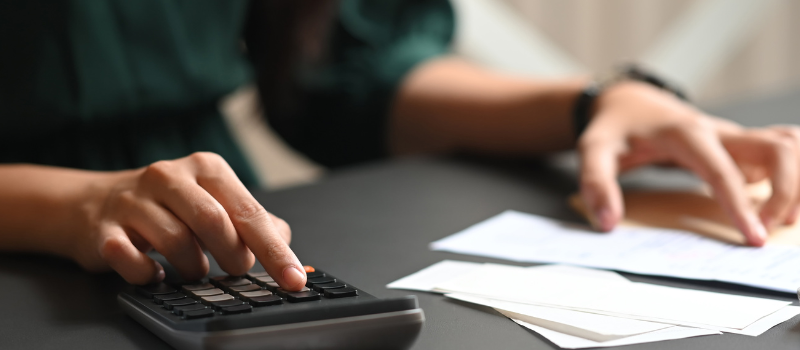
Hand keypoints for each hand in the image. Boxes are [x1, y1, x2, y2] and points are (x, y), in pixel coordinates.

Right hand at [73, 152, 306, 287]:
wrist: (92, 203)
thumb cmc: (167, 206)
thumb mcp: (213, 201)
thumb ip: (250, 220)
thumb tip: (285, 242)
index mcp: (206, 168)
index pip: (249, 212)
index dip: (274, 250)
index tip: (293, 279)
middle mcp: (169, 176)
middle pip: (214, 221)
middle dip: (233, 256)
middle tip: (236, 270)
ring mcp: (132, 201)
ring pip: (175, 242)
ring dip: (193, 268)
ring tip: (194, 270)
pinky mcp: (103, 230)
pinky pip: (131, 260)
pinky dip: (149, 274)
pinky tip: (156, 272)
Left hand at [578, 81, 799, 245]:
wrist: (629, 102)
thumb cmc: (614, 127)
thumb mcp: (593, 149)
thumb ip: (596, 182)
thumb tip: (607, 221)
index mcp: (686, 133)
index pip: (722, 170)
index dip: (740, 205)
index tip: (754, 238)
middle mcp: (719, 131)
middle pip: (778, 148)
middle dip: (787, 190)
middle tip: (767, 228)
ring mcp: (734, 136)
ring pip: (790, 144)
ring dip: (799, 179)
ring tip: (782, 217)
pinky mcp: (740, 144)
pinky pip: (783, 150)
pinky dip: (796, 172)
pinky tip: (781, 199)